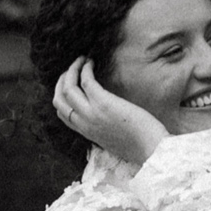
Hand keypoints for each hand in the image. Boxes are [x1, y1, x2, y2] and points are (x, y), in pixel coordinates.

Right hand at [53, 58, 168, 166]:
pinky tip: (91, 62)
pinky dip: (85, 68)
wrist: (151, 150)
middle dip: (62, 80)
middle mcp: (84, 123)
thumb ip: (104, 128)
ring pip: (68, 88)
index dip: (61, 95)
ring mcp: (92, 113)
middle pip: (59, 99)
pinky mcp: (103, 103)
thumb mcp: (113, 140)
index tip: (69, 83)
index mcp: (86, 132)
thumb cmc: (139, 144)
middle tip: (71, 68)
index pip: (62, 113)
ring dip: (72, 70)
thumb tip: (107, 117)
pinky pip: (86, 81)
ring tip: (81, 60)